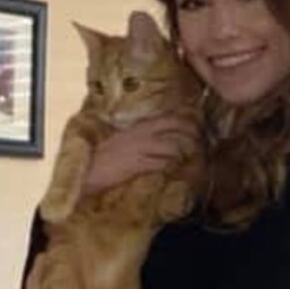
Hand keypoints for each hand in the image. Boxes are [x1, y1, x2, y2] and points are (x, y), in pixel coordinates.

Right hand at [82, 113, 198, 196]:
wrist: (87, 171)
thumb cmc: (102, 158)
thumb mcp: (122, 141)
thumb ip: (140, 138)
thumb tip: (157, 140)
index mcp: (138, 127)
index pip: (168, 118)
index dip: (187, 121)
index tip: (198, 126)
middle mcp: (141, 134)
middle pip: (175, 128)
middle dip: (193, 134)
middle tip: (202, 143)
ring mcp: (140, 148)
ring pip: (173, 146)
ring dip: (185, 153)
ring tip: (193, 159)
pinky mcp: (138, 164)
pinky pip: (162, 163)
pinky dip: (173, 167)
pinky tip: (177, 170)